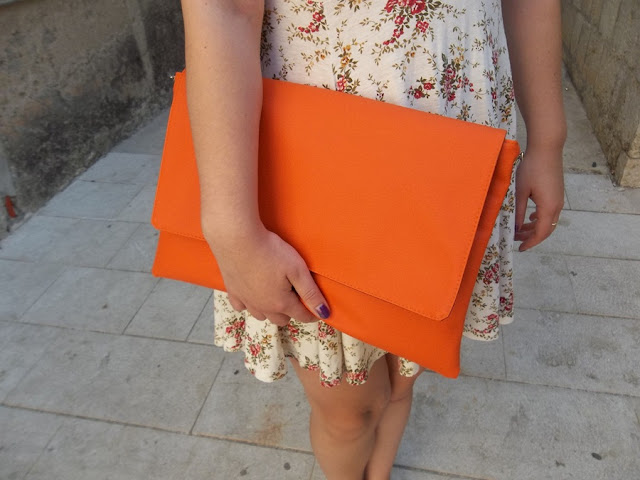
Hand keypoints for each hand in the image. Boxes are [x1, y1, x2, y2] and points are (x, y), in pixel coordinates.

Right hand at [207, 226, 329, 325]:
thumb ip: (310, 293)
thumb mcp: (297, 270)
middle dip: (291, 313)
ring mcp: (245, 300)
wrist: (237, 239)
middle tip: (296, 300)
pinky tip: (251, 296)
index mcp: (280, 302)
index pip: (301, 315)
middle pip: (280, 319)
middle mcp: (262, 307)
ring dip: (270, 311)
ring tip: (275, 298)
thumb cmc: (270, 251)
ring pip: (261, 316)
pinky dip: (248, 306)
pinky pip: (240, 307)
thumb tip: (324, 313)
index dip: (312, 315)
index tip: (318, 313)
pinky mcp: (232, 290)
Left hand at [514, 146, 564, 250]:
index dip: (531, 243)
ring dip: (535, 227)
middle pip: (546, 229)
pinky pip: (550, 212)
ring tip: (520, 230)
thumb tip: (517, 227)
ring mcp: (558, 199)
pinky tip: (529, 217)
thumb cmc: (531, 168)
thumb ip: (519, 211)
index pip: (541, 233)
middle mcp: (557, 205)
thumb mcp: (521, 191)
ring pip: (548, 221)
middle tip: (516, 240)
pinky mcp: (557, 193)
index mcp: (548, 207)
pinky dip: (539, 218)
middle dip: (531, 237)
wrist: (547, 149)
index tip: (520, 248)